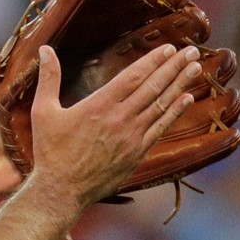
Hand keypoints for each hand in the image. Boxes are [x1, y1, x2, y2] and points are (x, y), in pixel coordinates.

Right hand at [29, 43, 199, 207]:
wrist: (62, 191)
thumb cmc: (50, 151)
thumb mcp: (43, 111)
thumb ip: (48, 78)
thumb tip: (44, 49)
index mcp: (99, 105)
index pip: (133, 76)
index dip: (153, 60)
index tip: (169, 48)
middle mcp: (120, 119)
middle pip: (153, 87)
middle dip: (174, 67)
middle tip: (192, 52)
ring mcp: (132, 138)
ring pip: (161, 105)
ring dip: (180, 85)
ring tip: (196, 68)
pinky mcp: (137, 153)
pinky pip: (161, 128)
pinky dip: (175, 112)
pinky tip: (187, 99)